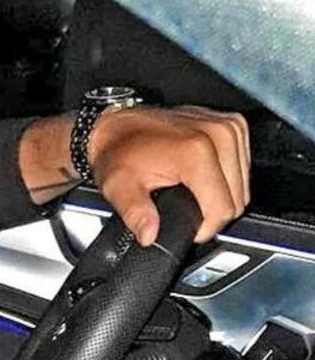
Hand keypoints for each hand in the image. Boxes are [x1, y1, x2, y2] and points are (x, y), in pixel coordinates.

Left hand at [89, 105, 249, 244]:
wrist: (117, 124)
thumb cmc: (117, 151)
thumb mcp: (118, 185)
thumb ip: (135, 213)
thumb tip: (149, 236)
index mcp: (196, 150)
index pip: (222, 209)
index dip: (204, 227)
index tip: (188, 228)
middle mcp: (218, 133)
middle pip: (236, 200)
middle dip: (212, 212)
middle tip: (183, 206)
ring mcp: (228, 126)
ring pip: (242, 185)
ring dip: (221, 195)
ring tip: (189, 190)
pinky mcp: (233, 124)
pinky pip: (243, 167)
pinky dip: (226, 178)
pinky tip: (201, 176)